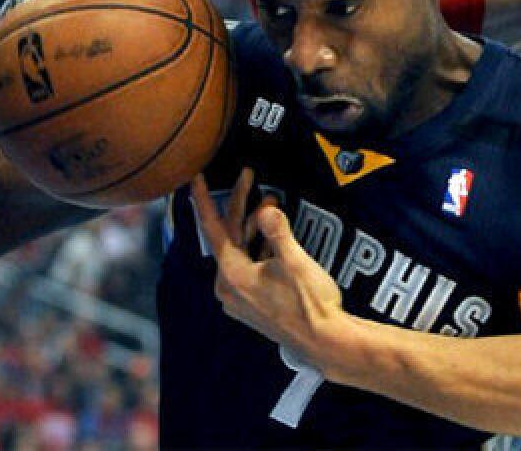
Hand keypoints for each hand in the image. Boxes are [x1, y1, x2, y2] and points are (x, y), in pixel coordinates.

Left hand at [190, 169, 344, 365]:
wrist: (326, 342)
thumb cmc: (310, 304)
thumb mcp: (295, 261)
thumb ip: (278, 231)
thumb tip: (267, 209)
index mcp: (233, 276)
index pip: (212, 229)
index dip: (204, 200)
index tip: (195, 179)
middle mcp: (230, 289)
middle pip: (228, 237)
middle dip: (241, 207)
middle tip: (249, 178)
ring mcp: (240, 299)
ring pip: (239, 251)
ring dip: (253, 227)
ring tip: (272, 205)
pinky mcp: (252, 304)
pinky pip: (247, 266)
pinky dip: (257, 247)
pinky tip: (272, 235)